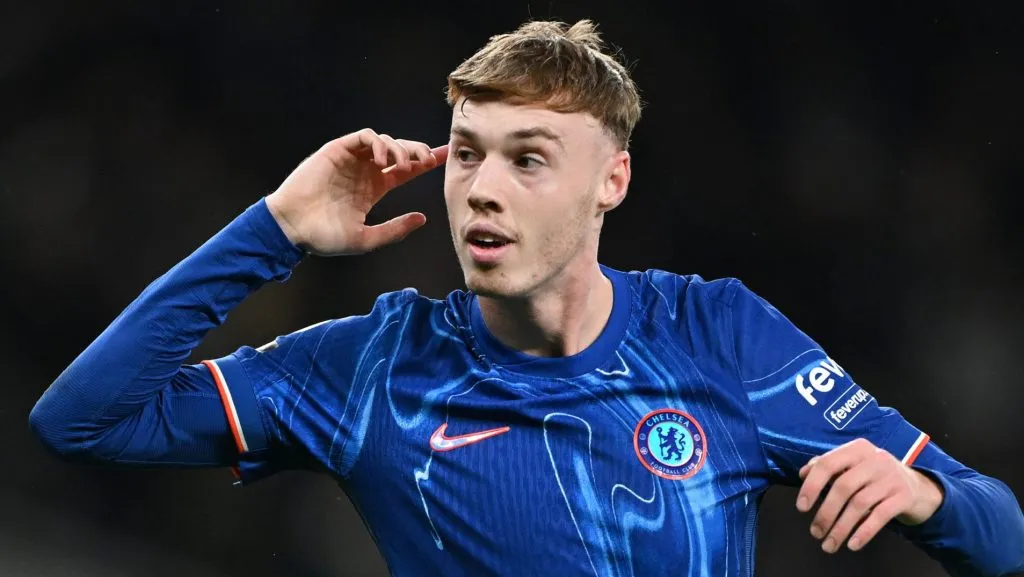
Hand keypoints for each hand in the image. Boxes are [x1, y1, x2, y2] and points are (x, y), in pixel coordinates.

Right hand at [265, 129, 448, 255]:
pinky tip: (382, 159)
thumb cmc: (324, 237)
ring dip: (399, 148)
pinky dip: (377, 143)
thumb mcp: (367, 239)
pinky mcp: (337, 151)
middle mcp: (365, 171)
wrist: (292, 228)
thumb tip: (423, 219)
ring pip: (384, 141)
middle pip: (400, 152)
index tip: (445, 156)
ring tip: (403, 165)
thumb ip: (394, 229)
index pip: (406, 170)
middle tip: (429, 160)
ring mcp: (351, 160)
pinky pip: (363, 137)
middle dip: (418, 151)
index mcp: (373, 189)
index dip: (426, 162)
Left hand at [796, 438, 943, 553]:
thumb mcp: (854, 466)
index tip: (801, 507)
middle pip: (843, 487)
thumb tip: (803, 473)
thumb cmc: (875, 477)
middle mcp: (875, 459)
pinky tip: (852, 545)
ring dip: (841, 528)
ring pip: (859, 504)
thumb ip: (829, 467)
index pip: (828, 464)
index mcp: (857, 449)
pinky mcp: (904, 496)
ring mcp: (892, 477)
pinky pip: (880, 516)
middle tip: (815, 532)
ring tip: (829, 544)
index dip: (812, 486)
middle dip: (825, 513)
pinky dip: (864, 532)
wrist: (918, 488)